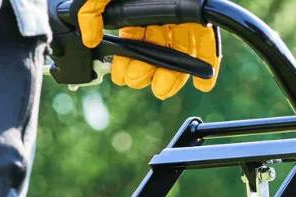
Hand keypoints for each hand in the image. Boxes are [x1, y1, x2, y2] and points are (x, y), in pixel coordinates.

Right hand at [76, 1, 220, 99]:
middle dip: (147, 70)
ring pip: (180, 50)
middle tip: (140, 81)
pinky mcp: (201, 12)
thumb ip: (91, 8)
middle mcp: (159, 11)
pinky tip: (203, 82)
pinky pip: (207, 41)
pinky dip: (207, 63)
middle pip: (156, 49)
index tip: (122, 77)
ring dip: (174, 74)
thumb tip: (88, 38)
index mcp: (135, 7)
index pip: (132, 40)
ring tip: (163, 89)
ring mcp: (182, 12)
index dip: (127, 60)